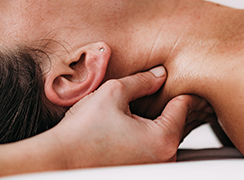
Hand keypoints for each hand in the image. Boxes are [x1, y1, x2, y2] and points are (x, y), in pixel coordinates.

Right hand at [38, 66, 206, 168]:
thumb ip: (142, 81)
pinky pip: (153, 152)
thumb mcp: (113, 93)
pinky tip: (128, 130)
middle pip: (177, 124)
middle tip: (154, 93)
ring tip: (136, 112)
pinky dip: (147, 139)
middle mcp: (164, 160)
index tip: (174, 80)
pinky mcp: (141, 174)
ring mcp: (153, 170)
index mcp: (163, 139)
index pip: (184, 106)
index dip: (179, 89)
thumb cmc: (81, 132)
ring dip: (157, 123)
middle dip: (167, 107)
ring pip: (165, 138)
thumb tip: (160, 74)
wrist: (59, 160)